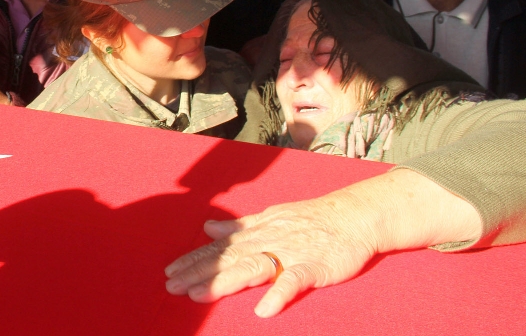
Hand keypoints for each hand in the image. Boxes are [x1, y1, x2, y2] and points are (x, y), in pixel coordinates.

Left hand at [164, 170, 482, 316]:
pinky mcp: (314, 266)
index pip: (220, 247)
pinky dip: (279, 294)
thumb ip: (240, 226)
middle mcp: (269, 240)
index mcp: (258, 231)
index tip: (169, 272)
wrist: (356, 216)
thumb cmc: (312, 219)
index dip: (194, 259)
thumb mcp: (271, 217)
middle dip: (198, 271)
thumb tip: (209, 227)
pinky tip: (263, 310)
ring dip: (224, 281)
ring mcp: (291, 252)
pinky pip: (294, 281)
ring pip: (251, 267)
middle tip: (171, 285)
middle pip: (228, 258)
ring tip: (199, 296)